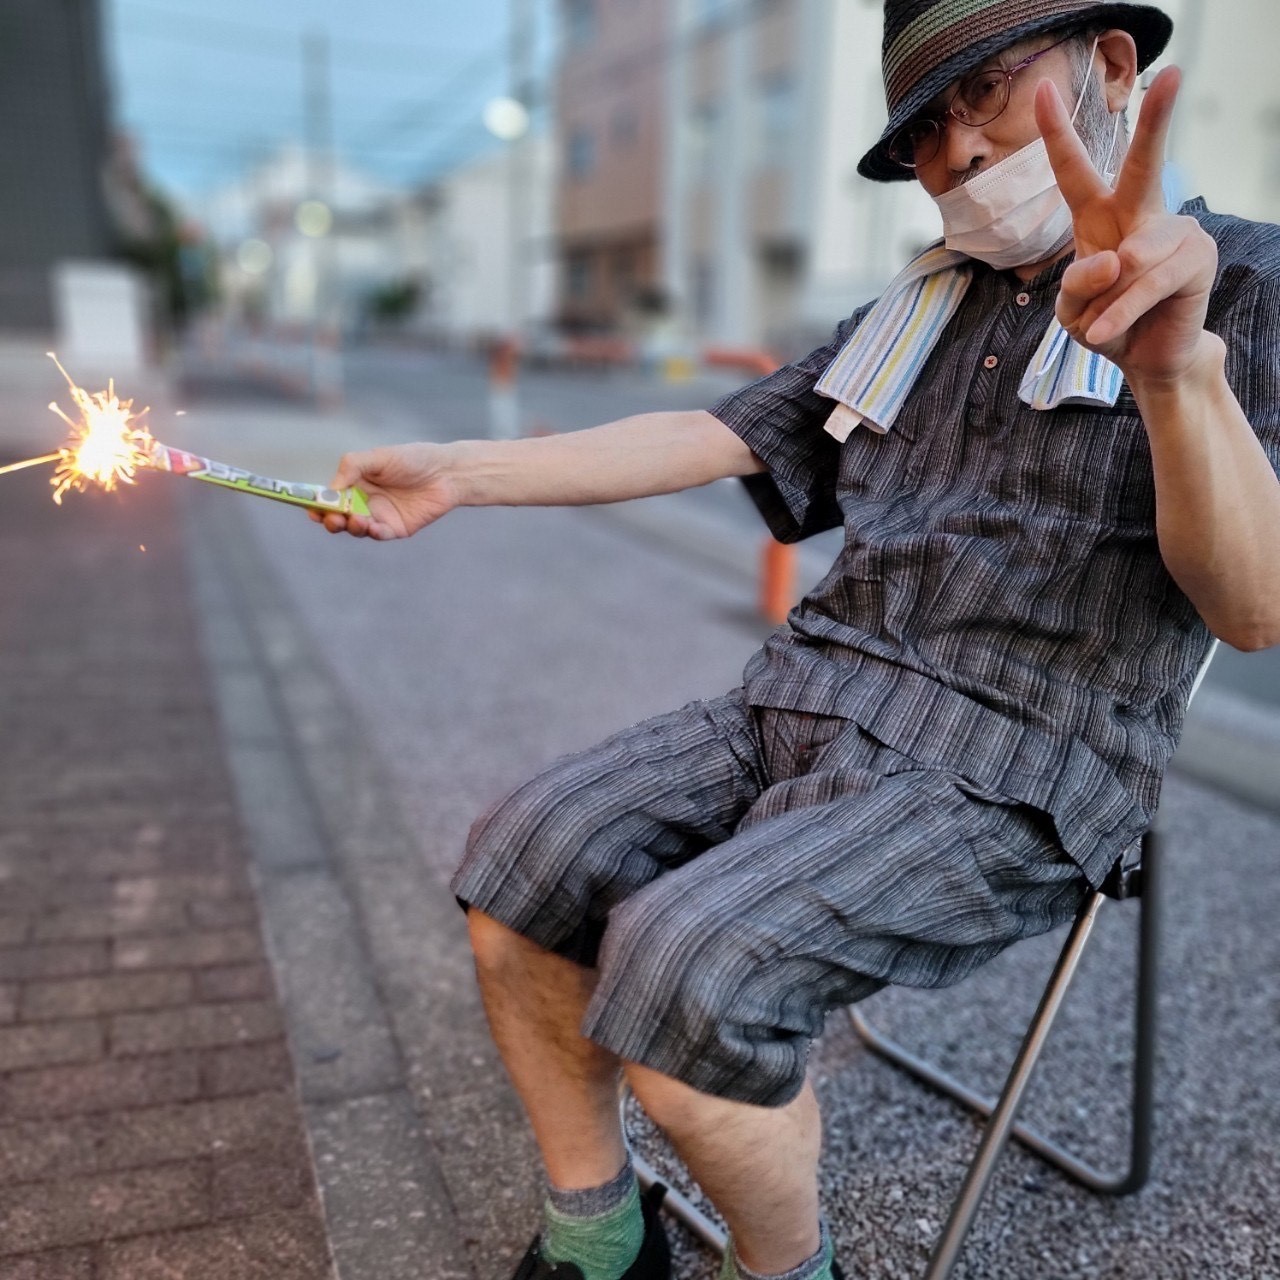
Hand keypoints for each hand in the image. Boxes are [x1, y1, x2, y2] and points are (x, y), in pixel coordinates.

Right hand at [307, 442, 459, 538]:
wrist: (446, 472)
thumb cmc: (412, 459)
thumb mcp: (378, 457)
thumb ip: (352, 467)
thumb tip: (330, 489)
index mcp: (355, 483)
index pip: (329, 497)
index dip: (317, 503)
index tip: (310, 507)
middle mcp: (364, 501)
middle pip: (338, 516)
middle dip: (330, 519)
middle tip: (330, 518)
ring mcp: (379, 516)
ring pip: (356, 528)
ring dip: (350, 526)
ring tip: (354, 519)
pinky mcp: (396, 528)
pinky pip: (379, 534)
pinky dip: (372, 532)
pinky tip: (371, 526)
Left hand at [1036, 67, 1218, 387]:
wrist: (1144, 359)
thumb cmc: (1107, 325)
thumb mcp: (1072, 311)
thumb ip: (1076, 286)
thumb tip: (1113, 258)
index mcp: (1098, 218)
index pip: (1074, 171)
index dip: (1058, 132)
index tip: (1044, 90)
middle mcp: (1139, 215)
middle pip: (1143, 164)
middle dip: (1157, 119)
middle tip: (1174, 73)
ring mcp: (1173, 232)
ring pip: (1130, 259)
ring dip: (1107, 301)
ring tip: (1103, 325)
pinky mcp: (1196, 257)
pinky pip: (1150, 281)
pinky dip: (1123, 311)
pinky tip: (1107, 332)